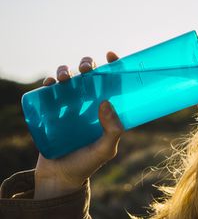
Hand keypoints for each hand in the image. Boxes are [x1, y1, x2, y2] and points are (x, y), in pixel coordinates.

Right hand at [34, 51, 123, 198]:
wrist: (61, 177)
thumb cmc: (88, 162)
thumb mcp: (106, 148)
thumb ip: (113, 130)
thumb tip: (106, 102)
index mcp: (106, 107)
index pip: (111, 81)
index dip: (113, 65)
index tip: (112, 55)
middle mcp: (89, 102)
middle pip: (89, 75)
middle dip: (87, 64)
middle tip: (86, 69)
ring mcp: (70, 105)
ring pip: (69, 78)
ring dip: (66, 70)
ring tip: (65, 78)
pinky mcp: (52, 110)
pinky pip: (49, 90)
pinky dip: (49, 82)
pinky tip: (51, 84)